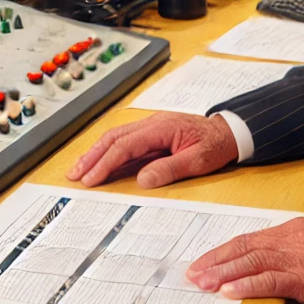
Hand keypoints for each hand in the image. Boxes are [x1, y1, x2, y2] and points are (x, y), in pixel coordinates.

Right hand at [67, 111, 238, 188]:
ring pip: (115, 137)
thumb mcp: (198, 160)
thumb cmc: (216, 144)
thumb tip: (143, 180)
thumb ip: (170, 169)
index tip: (91, 179)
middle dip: (91, 156)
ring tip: (79, 169)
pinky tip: (99, 162)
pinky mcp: (151, 133)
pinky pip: (124, 140)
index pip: (125, 145)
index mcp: (161, 128)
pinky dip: (108, 151)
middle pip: (113, 137)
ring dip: (96, 153)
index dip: (105, 163)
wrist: (229, 131)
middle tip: (74, 174)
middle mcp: (151, 123)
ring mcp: (150, 126)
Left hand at [186, 217, 303, 303]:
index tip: (204, 261)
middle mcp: (294, 237)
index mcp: (296, 228)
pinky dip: (246, 286)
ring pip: (251, 262)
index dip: (223, 251)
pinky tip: (229, 292)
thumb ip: (292, 249)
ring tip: (202, 283)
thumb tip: (263, 263)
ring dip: (222, 274)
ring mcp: (300, 257)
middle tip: (192, 273)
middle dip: (215, 261)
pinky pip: (270, 281)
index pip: (250, 238)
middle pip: (244, 247)